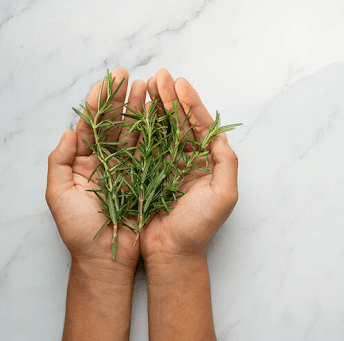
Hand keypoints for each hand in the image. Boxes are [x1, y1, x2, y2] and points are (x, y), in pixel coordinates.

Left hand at [46, 67, 146, 273]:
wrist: (108, 258)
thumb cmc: (80, 231)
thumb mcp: (59, 196)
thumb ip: (59, 161)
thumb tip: (68, 131)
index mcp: (84, 162)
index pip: (91, 126)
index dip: (98, 103)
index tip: (106, 81)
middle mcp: (108, 161)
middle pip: (115, 124)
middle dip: (121, 99)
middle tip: (129, 76)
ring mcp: (129, 169)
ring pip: (135, 133)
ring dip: (141, 110)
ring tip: (148, 86)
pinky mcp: (148, 178)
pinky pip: (152, 152)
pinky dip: (156, 132)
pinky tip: (161, 113)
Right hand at [140, 69, 238, 262]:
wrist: (171, 252)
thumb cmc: (198, 227)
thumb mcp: (224, 195)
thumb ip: (227, 163)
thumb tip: (221, 135)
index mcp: (208, 162)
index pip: (201, 126)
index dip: (191, 104)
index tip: (179, 84)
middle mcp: (189, 160)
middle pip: (180, 122)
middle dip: (171, 98)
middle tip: (160, 76)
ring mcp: (167, 165)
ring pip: (162, 129)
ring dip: (156, 106)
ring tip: (147, 84)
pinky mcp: (148, 172)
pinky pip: (145, 144)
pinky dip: (141, 126)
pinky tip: (136, 109)